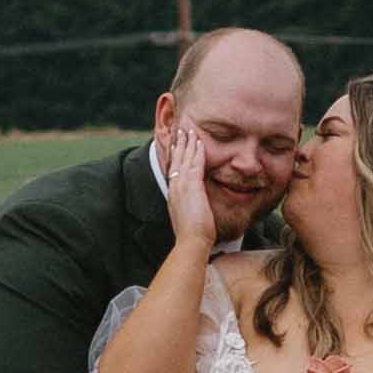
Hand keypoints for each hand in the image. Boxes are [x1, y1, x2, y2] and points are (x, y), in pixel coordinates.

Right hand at [158, 120, 219, 251]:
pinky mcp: (192, 186)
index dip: (174, 156)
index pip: (173, 170)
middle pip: (176, 160)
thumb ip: (190, 209)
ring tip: (189, 130)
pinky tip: (199, 141)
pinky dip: (196, 151)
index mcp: (173, 195)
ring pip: (184, 159)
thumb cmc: (192, 235)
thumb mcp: (188, 218)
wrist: (191, 241)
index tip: (175, 146)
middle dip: (178, 144)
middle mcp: (175, 187)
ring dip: (187, 143)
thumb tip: (196, 209)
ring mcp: (182, 186)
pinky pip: (195, 163)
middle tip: (180, 131)